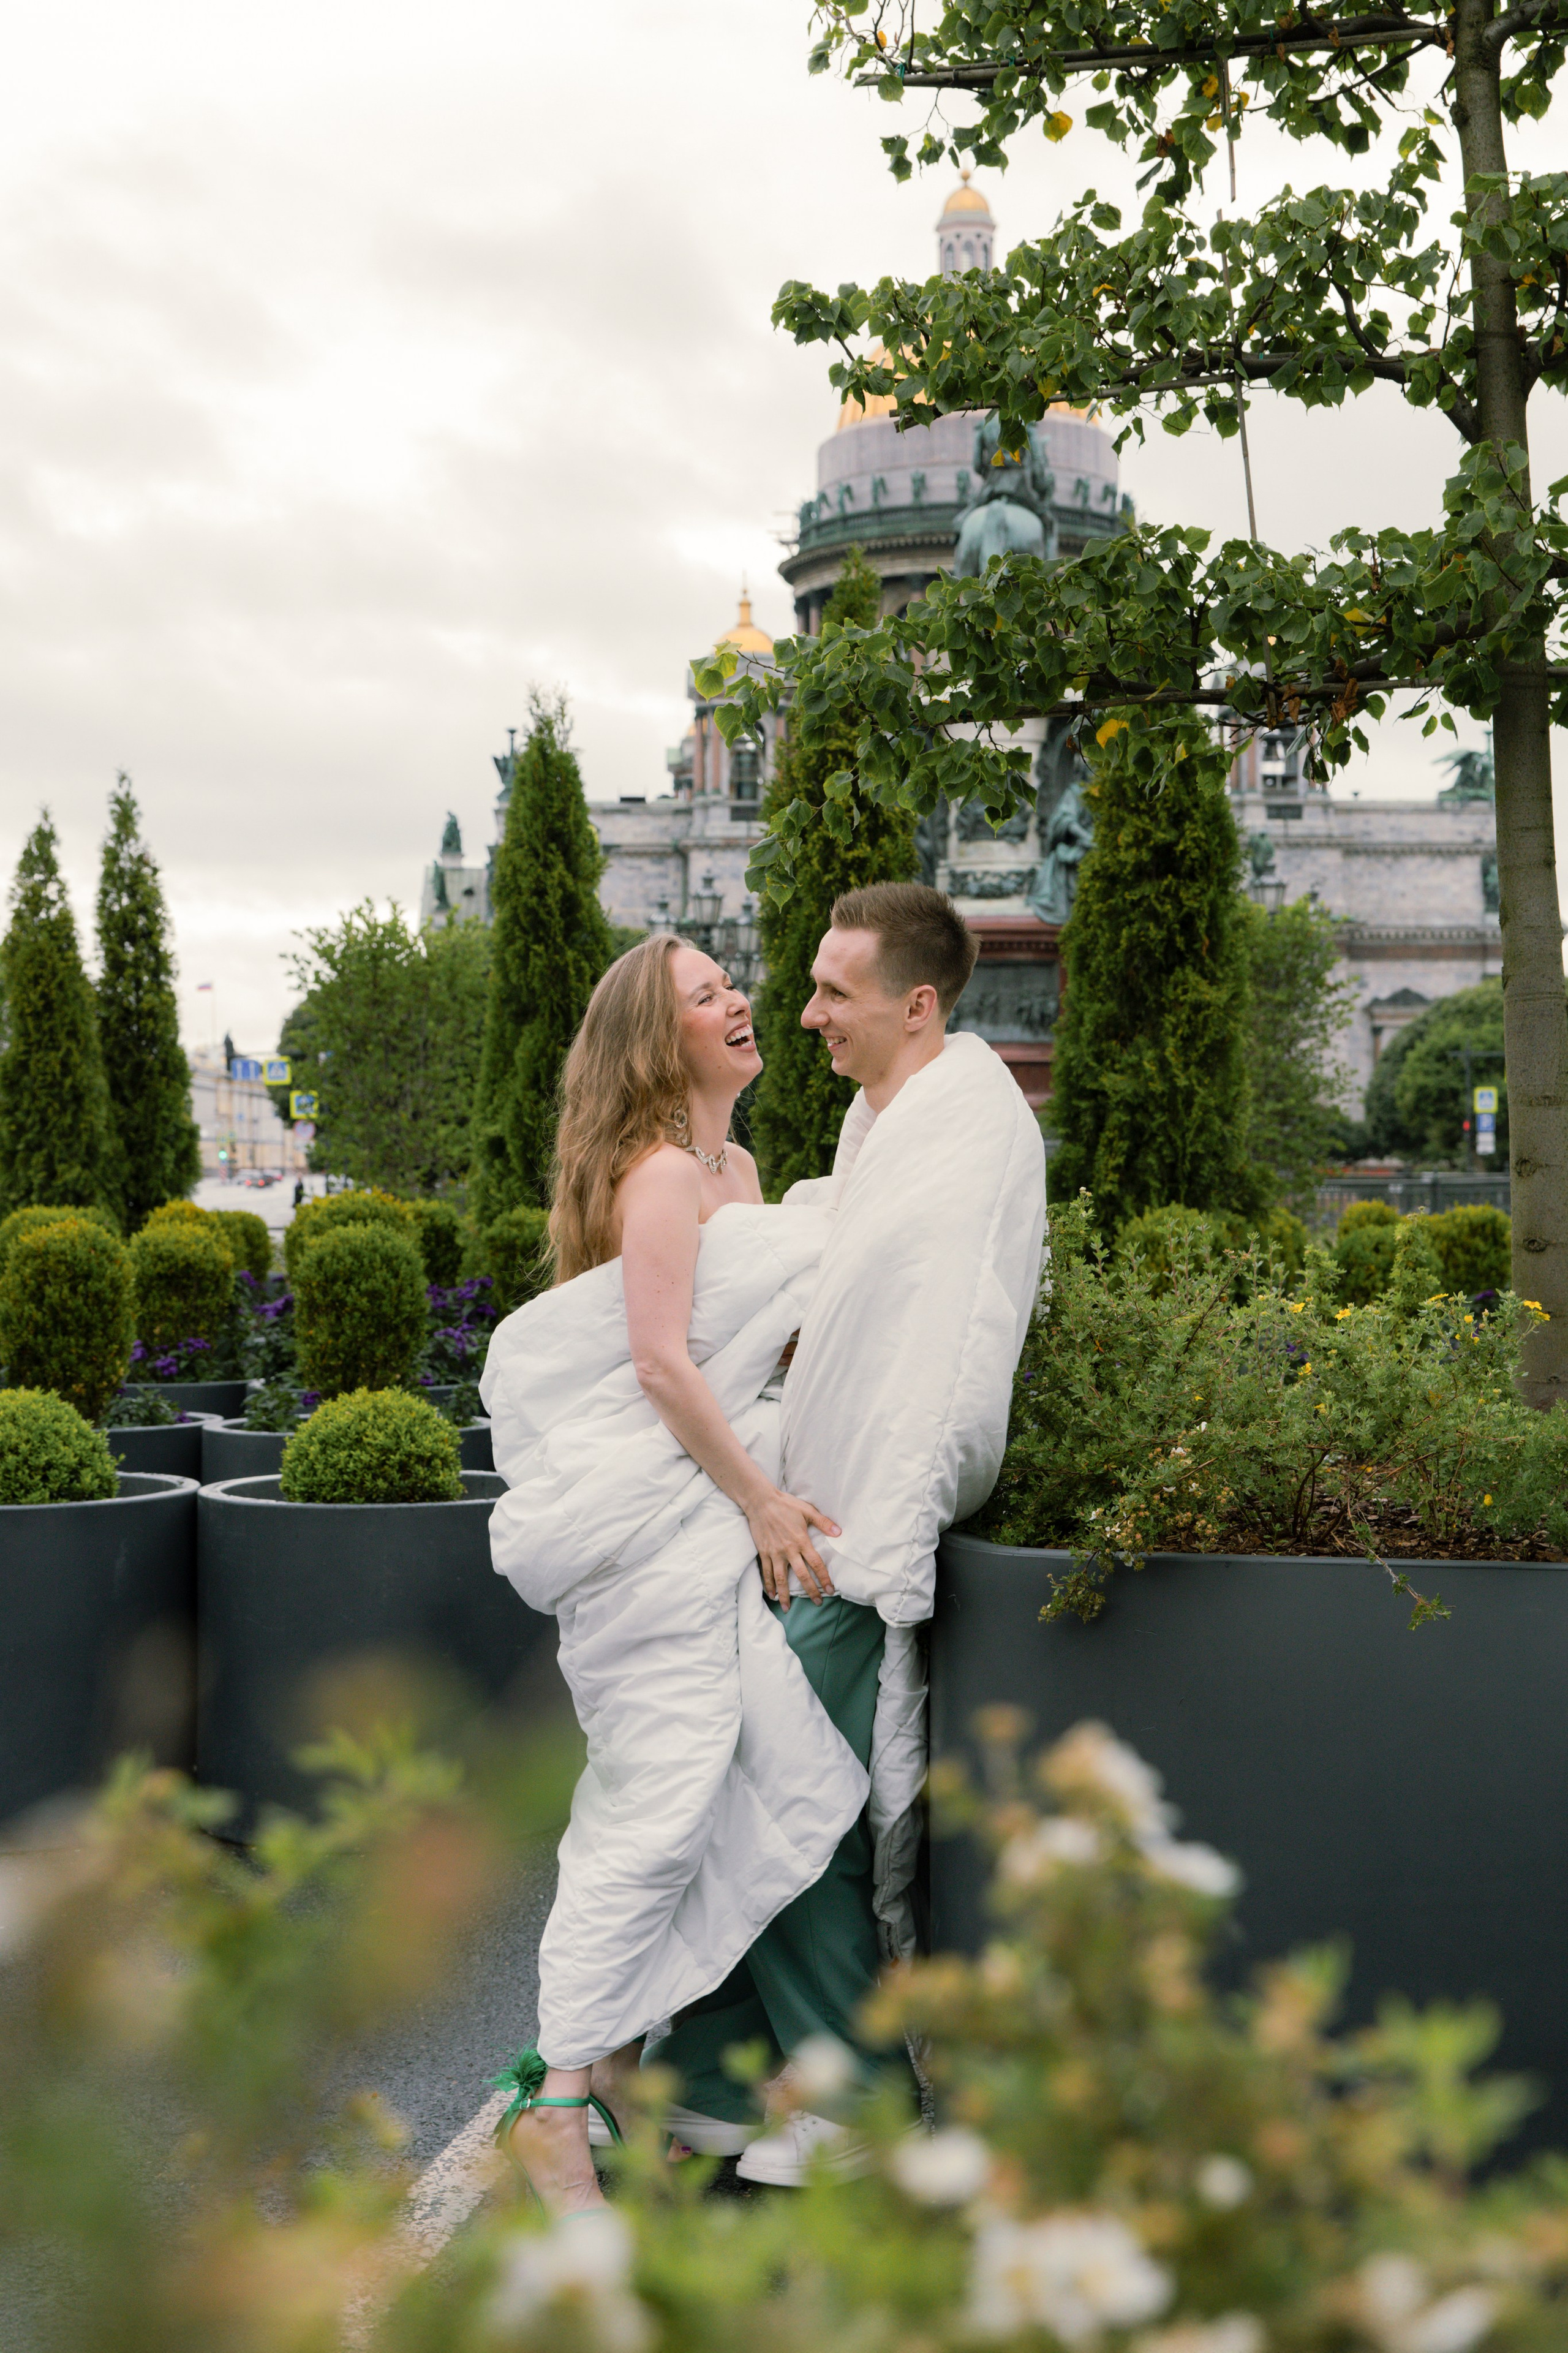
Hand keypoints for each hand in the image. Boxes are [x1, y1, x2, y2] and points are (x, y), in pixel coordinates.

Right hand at [746, 1485, 839, 1609]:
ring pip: (781, 1578)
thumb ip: (823, 1522)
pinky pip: (766, 1572)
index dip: (824, 1578)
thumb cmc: (785, 1504)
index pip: (816, 1564)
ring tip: (787, 1607)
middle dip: (810, 1591)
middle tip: (817, 1603)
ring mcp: (775, 1553)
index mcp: (801, 1541)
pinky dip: (769, 1584)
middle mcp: (788, 1550)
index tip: (830, 1590)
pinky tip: (772, 1594)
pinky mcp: (763, 1552)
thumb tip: (839, 1532)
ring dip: (785, 1594)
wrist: (760, 1501)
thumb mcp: (807, 1510)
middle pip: (801, 1575)